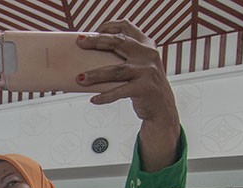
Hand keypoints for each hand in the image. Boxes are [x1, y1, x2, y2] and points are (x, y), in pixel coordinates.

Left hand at [77, 20, 179, 171]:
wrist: (162, 107)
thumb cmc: (145, 85)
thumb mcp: (139, 65)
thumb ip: (124, 57)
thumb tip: (91, 57)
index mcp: (146, 45)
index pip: (127, 27)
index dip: (109, 26)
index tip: (93, 31)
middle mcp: (148, 55)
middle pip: (118, 43)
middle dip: (97, 41)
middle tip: (80, 43)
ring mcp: (147, 71)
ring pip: (116, 70)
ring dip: (95, 74)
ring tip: (80, 78)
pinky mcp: (144, 88)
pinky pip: (120, 91)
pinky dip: (105, 97)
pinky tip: (94, 99)